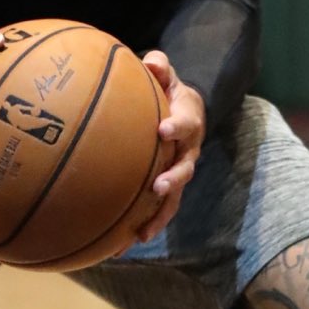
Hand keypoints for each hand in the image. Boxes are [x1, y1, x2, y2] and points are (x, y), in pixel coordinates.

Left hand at [137, 50, 204, 240]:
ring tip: (141, 233)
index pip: (185, 123)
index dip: (177, 126)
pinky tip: (119, 246)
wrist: (183, 109)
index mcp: (188, 120)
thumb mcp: (166, 74)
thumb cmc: (168, 90)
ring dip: (159, 216)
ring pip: (174, 199)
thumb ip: (160, 67)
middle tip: (158, 186)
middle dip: (173, 178)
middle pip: (185, 168)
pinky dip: (142, 227)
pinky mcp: (167, 188)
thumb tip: (150, 61)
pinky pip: (157, 211)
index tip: (162, 130)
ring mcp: (179, 172)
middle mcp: (188, 150)